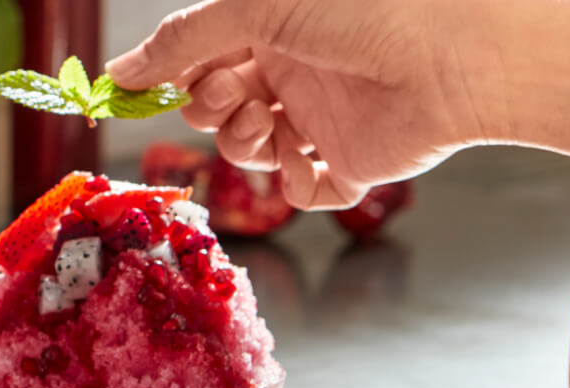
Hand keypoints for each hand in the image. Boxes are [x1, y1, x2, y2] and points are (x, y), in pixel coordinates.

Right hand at [108, 0, 569, 209]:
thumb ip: (183, 41)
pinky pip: (300, 188)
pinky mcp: (349, 164)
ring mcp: (320, 121)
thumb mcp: (256, 7)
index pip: (200, 62)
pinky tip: (303, 161)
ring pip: (250, 152)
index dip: (172, 78)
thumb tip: (118, 72)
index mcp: (271, 30)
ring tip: (269, 125)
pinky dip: (291, 183)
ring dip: (243, 144)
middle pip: (217, 110)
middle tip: (233, 95)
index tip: (137, 93)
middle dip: (211, 108)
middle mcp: (292, 74)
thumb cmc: (364, 11)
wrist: (452, 59)